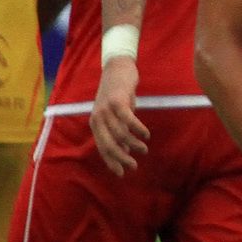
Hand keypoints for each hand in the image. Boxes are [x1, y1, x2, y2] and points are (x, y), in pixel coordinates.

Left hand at [91, 58, 150, 175]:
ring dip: (133, 144)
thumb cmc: (118, 93)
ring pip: (120, 134)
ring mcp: (106, 109)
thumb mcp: (115, 114)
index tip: (122, 173)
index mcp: (95, 123)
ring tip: (144, 149)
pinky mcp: (117, 101)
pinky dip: (138, 129)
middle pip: (109, 144)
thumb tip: (126, 149)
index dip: (111, 162)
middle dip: (121, 158)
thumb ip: (118, 130)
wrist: (117, 68)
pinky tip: (146, 135)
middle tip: (133, 166)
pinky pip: (128, 120)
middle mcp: (98, 118)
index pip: (102, 148)